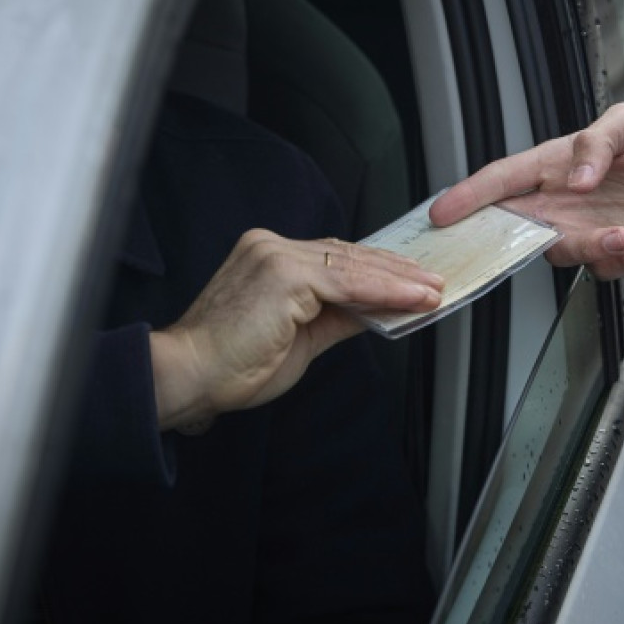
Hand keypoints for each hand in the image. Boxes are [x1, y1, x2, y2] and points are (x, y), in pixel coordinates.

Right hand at [149, 230, 443, 430]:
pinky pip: (347, 283)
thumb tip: (376, 312)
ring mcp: (276, 255)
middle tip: (434, 283)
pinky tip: (412, 299)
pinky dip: (385, 291)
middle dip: (397, 272)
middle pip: (349, 255)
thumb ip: (337, 318)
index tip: (414, 282)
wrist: (189, 376)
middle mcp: (272, 246)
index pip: (336, 257)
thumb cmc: (231, 365)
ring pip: (353, 266)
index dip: (379, 270)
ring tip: (433, 291)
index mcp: (269, 255)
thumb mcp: (300, 338)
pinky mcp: (284, 275)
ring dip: (400, 281)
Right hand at [428, 104, 623, 279]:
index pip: (503, 181)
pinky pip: (604, 268)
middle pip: (518, 228)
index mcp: (558, 165)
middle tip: (544, 235)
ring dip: (596, 247)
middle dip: (519, 240)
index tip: (443, 212)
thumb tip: (576, 178)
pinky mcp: (614, 256)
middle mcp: (565, 203)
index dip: (469, 196)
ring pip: (563, 254)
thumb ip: (597, 143)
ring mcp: (587, 232)